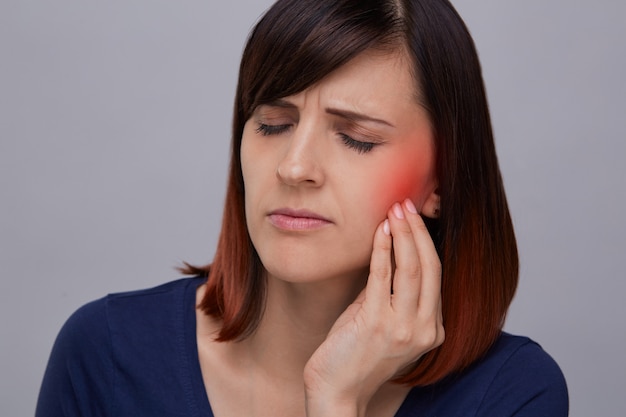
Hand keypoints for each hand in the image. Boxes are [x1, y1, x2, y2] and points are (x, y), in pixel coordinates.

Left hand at [303, 199, 443, 416]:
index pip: (436, 276)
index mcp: (432, 329)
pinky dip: (382, 250)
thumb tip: (388, 253)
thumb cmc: (355, 354)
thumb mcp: (383, 321)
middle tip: (407, 205)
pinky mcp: (378, 324)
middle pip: (431, 268)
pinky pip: (383, 277)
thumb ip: (391, 292)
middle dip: (419, 232)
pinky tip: (379, 231)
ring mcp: (404, 328)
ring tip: (395, 210)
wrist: (337, 390)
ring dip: (403, 235)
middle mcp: (425, 330)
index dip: (426, 242)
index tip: (414, 219)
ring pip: (413, 269)